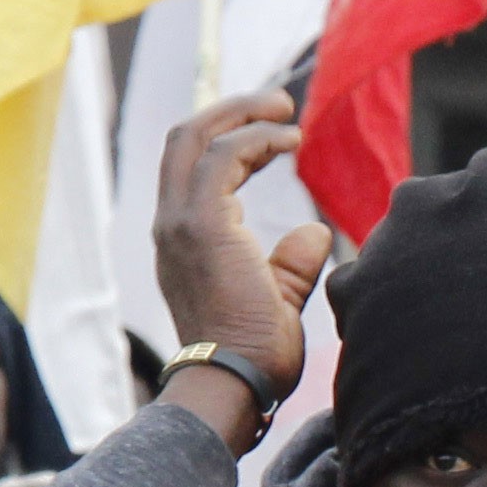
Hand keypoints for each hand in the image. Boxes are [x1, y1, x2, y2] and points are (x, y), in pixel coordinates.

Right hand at [149, 90, 330, 411]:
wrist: (235, 382)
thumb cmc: (255, 354)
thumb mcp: (278, 298)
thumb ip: (292, 264)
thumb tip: (316, 233)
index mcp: (182, 239)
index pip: (190, 168)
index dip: (229, 139)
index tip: (274, 134)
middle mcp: (171, 224)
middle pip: (185, 139)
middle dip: (230, 111)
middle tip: (278, 103)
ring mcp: (180, 222)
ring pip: (197, 137)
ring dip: (245, 114)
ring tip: (287, 111)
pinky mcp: (200, 224)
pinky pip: (224, 158)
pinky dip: (256, 139)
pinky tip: (290, 141)